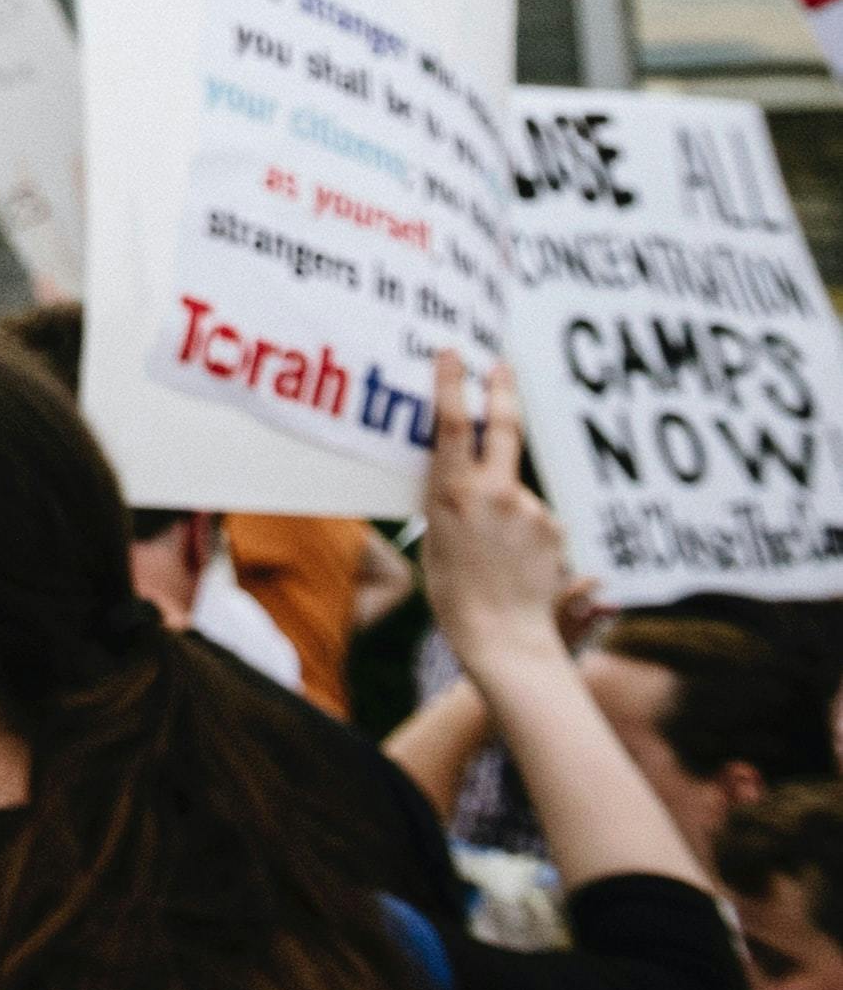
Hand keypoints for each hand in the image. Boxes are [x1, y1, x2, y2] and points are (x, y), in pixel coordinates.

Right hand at [415, 352, 581, 670]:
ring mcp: (530, 508)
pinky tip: (514, 560)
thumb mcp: (434, 535)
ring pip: (514, 488)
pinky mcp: (554, 527)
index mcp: (453, 493)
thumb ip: (451, 497)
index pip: (453, 424)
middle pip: (504, 427)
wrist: (504, 636)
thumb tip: (463, 475)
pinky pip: (534, 515)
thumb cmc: (454, 592)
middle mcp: (495, 492)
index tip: (453, 353)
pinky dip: (523, 528)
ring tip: (492, 549)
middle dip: (502, 392)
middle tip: (500, 365)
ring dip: (504, 504)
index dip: (453, 384)